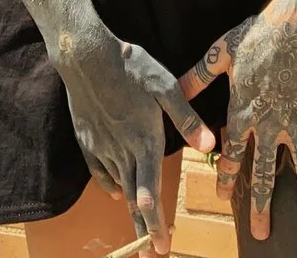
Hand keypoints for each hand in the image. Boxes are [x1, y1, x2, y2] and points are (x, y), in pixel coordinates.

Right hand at [49, 22, 214, 256]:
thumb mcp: (165, 86)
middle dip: (145, 226)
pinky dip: (110, 185)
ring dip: (130, 208)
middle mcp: (123, 151)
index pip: (151, 193)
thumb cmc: (131, 67)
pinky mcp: (87, 140)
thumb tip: (210, 146)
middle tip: (152, 252)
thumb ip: (187, 119)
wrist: (86, 58)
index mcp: (145, 141)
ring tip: (139, 224)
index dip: (157, 222)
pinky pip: (100, 172)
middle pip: (134, 197)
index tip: (162, 246)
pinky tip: (116, 191)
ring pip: (119, 185)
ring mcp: (102, 147)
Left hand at [179, 10, 296, 241]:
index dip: (226, 178)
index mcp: (243, 113)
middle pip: (265, 174)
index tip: (223, 197)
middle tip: (263, 234)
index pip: (231, 156)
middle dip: (263, 206)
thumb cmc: (256, 36)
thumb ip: (197, 77)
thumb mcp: (221, 54)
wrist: (296, 25)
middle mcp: (270, 125)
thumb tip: (172, 90)